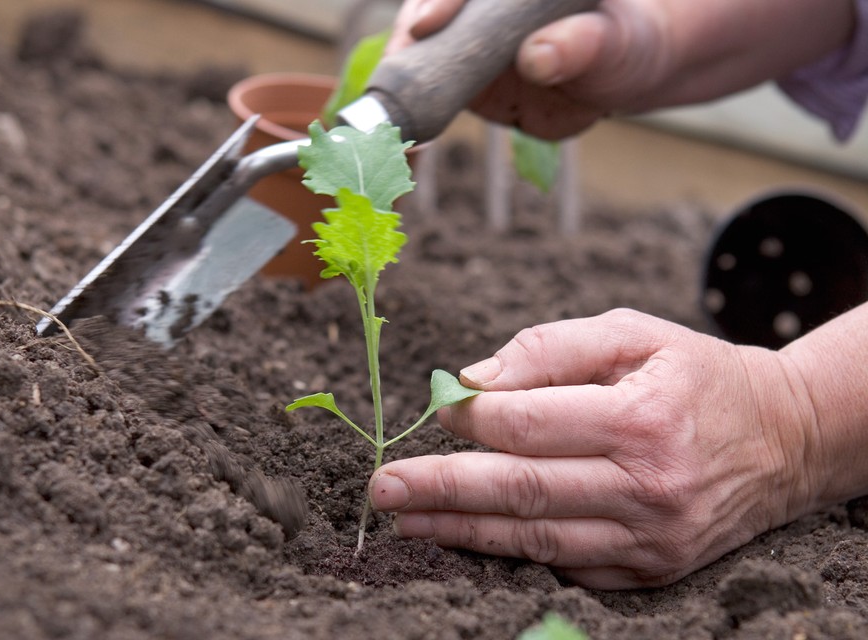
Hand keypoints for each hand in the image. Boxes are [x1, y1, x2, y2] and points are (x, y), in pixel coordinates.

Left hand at [368, 309, 816, 588]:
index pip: (529, 425)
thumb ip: (550, 347)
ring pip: (536, 538)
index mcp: (642, 418)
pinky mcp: (653, 570)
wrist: (786, 439)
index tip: (435, 411)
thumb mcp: (633, 333)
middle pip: (520, 490)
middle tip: (382, 487)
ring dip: (462, 530)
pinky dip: (513, 553)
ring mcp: (652, 538)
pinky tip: (469, 538)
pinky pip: (569, 566)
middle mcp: (649, 486)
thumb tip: (473, 381)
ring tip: (407, 521)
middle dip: (441, 488)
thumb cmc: (696, 375)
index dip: (470, 420)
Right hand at [386, 0, 854, 139]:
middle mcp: (475, 9)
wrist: (627, 70)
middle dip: (402, 49)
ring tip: (379, 132)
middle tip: (389, 85)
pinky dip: (406, 128)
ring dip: (393, 94)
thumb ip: (583, 43)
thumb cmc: (627, 40)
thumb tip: (538, 57)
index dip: (439, 3)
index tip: (427, 25)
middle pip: (422, 18)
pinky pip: (425, 100)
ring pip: (414, 61)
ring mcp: (463, 44)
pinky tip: (394, 154)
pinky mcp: (461, 81)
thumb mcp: (616, 40)